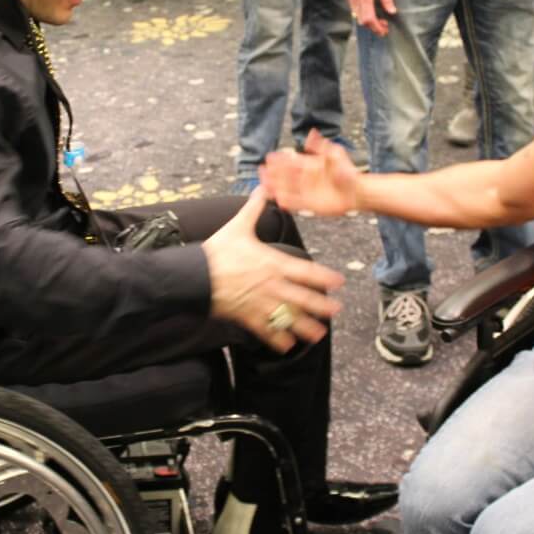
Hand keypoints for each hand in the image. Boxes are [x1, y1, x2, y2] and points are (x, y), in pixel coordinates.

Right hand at [202, 188, 343, 351]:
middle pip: (303, 298)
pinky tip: (288, 346)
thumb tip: (263, 186)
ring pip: (289, 318)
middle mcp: (271, 285)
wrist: (194, 275)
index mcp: (273, 263)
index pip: (306, 271)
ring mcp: (260, 303)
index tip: (339, 283)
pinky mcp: (247, 317)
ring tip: (319, 335)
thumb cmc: (217, 250)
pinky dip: (278, 340)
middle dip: (322, 306)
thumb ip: (254, 207)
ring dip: (305, 327)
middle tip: (337, 310)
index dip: (324, 278)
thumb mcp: (238, 226)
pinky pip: (267, 331)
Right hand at [259, 130, 360, 216]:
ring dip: (276, 186)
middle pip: (285, 175)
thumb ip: (322, 147)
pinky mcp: (310, 204)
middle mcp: (306, 178)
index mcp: (310, 166)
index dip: (280, 160)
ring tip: (264, 184)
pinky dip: (286, 201)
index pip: (291, 162)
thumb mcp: (336, 155)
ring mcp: (307, 191)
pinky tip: (277, 199)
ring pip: (287, 188)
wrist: (357, 192)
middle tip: (261, 170)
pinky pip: (295, 203)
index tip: (269, 157)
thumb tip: (312, 133)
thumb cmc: (348, 173)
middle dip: (274, 173)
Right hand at [344, 0, 396, 35]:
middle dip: (373, 27)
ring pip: (358, 17)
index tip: (384, 30)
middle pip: (362, 21)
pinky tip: (371, 13)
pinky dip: (363, 16)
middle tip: (383, 26)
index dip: (376, 27)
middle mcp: (356, 0)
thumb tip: (391, 11)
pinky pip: (355, 12)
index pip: (369, 18)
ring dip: (368, 22)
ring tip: (379, 20)